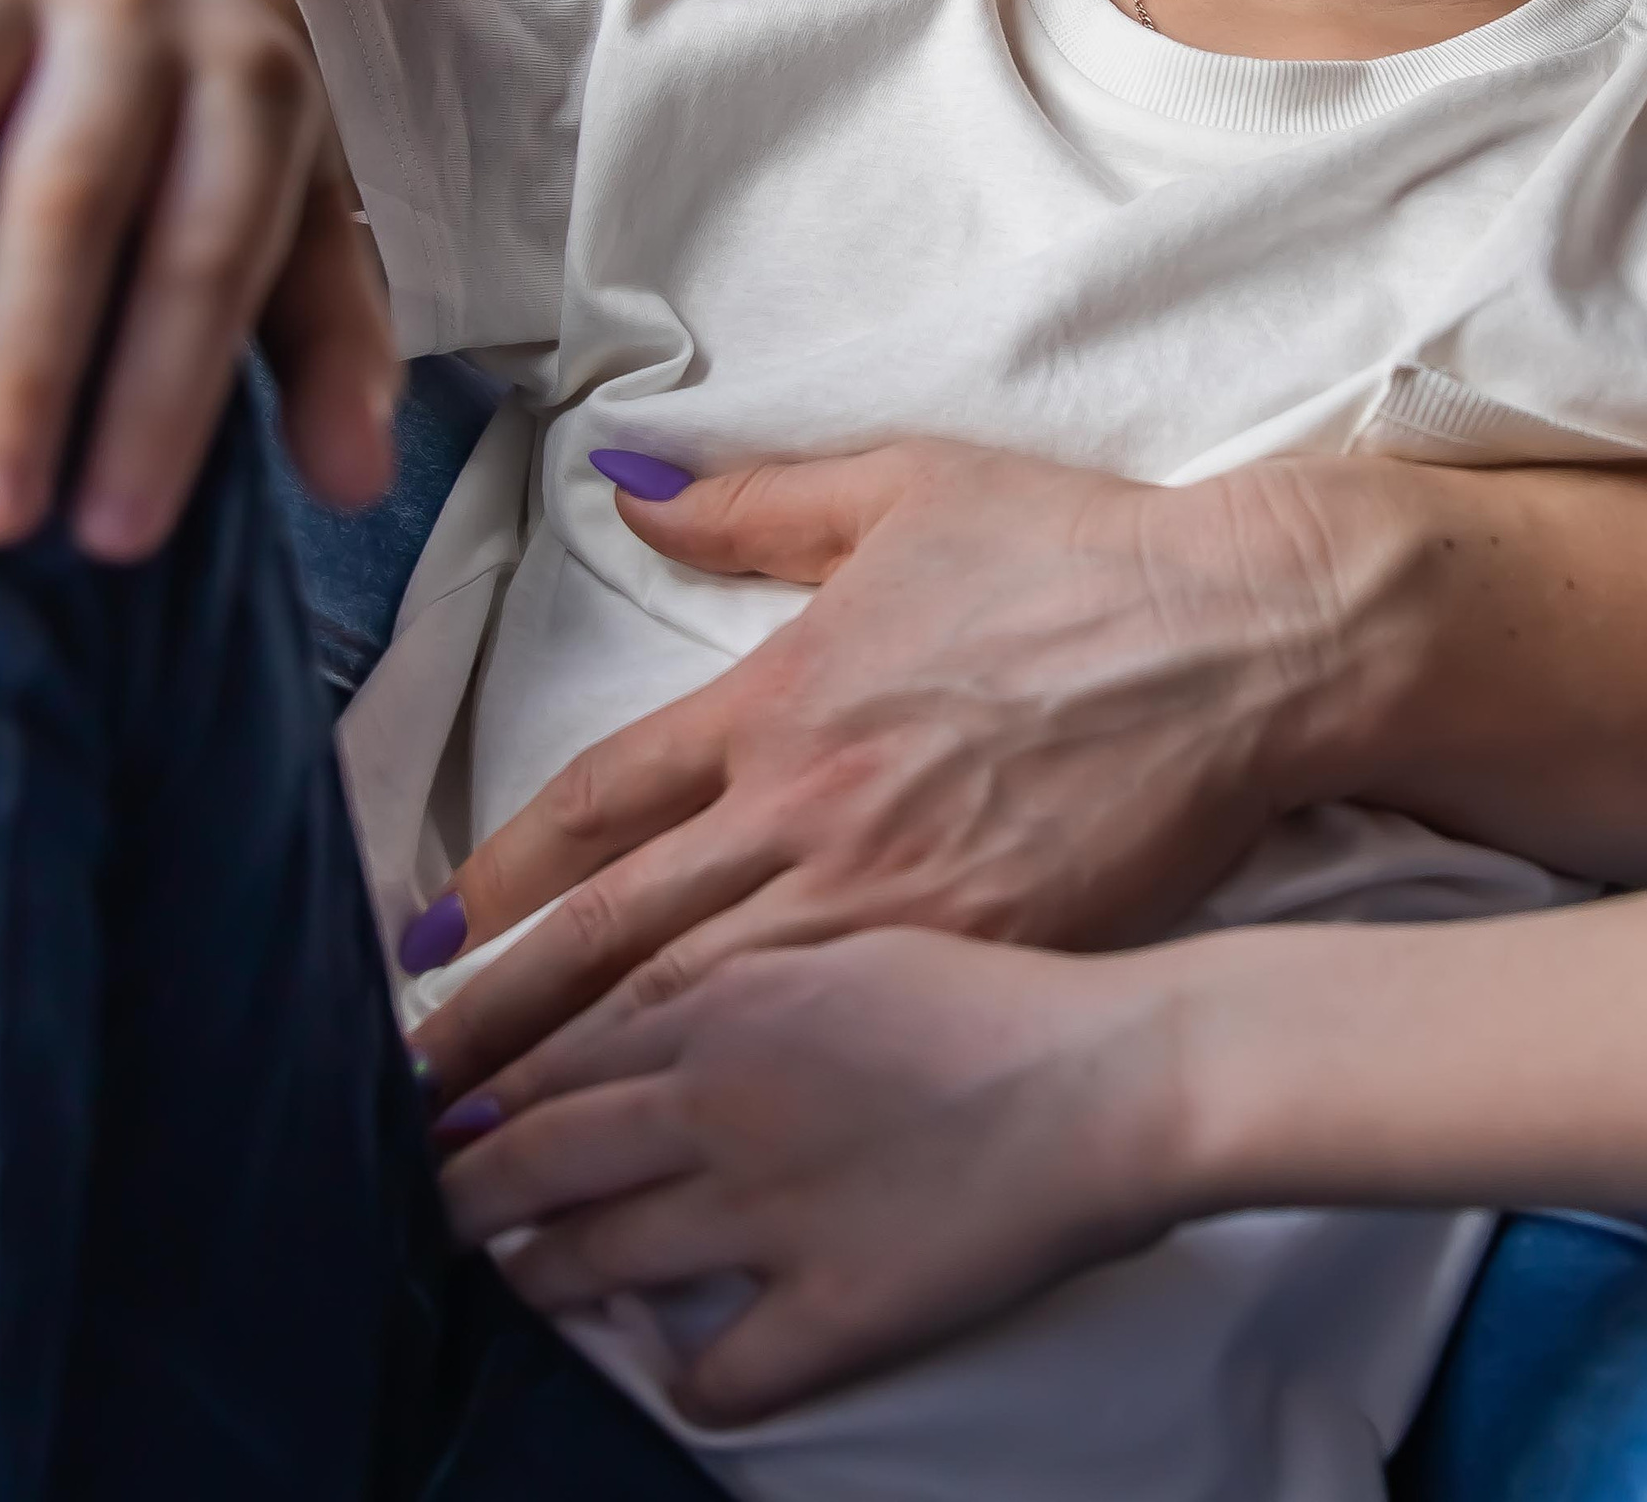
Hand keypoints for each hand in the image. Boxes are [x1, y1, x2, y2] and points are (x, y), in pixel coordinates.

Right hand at [0, 0, 395, 551]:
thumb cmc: (177, 122)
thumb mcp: (278, 198)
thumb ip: (319, 332)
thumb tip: (354, 485)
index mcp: (244, 73)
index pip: (211, 247)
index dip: (167, 394)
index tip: (111, 547)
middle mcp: (123, 1)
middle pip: (70, 187)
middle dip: (22, 359)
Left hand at [409, 437, 1362, 1094]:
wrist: (1234, 639)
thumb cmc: (1074, 553)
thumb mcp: (899, 491)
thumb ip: (747, 502)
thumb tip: (625, 485)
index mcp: (778, 697)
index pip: (596, 800)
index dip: (500, 876)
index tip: (428, 933)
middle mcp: (810, 809)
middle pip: (617, 933)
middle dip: (504, 1017)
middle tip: (412, 1086)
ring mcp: (889, 900)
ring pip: (701, 1009)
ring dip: (589, 1082)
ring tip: (499, 1148)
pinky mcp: (974, 964)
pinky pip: (826, 1051)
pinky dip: (736, 1108)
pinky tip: (680, 1161)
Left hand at [440, 927, 1204, 1423]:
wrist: (1113, 1069)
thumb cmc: (996, 989)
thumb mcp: (844, 943)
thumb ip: (739, 985)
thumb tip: (661, 1022)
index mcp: (725, 997)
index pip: (556, 1050)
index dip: (482, 1092)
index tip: (434, 1119)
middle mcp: (720, 1098)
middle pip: (538, 1156)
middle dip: (462, 1194)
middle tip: (421, 1218)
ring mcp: (768, 1211)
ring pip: (594, 1261)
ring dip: (542, 1283)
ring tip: (517, 1292)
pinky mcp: (831, 1310)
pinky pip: (720, 1376)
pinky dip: (690, 1383)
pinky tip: (689, 1378)